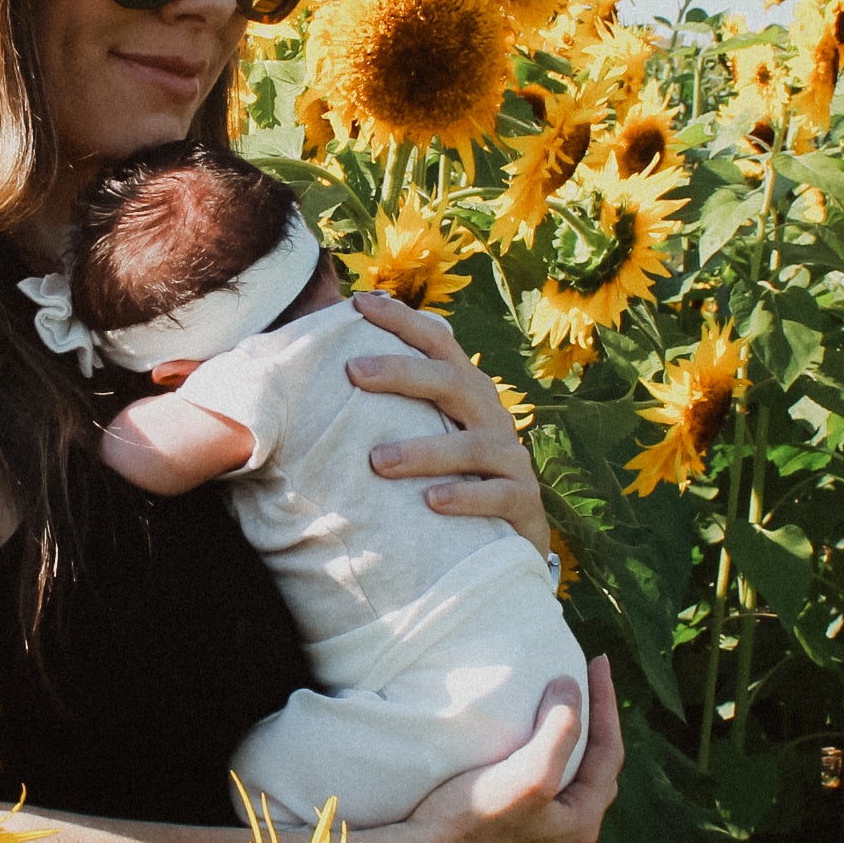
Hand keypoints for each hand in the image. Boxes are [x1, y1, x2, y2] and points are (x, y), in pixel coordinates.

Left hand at [346, 291, 554, 561]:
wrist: (510, 539)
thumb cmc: (454, 477)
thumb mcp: (430, 436)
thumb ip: (392, 410)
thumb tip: (321, 381)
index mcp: (467, 394)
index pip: (439, 344)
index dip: (403, 321)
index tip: (359, 303)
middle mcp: (491, 418)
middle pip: (453, 382)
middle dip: (403, 372)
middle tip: (353, 370)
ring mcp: (510, 460)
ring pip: (472, 446)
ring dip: (423, 451)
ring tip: (377, 461)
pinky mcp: (523, 502)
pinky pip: (497, 496)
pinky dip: (465, 497)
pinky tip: (432, 501)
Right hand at [361, 657, 623, 842]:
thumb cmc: (471, 821)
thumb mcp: (529, 772)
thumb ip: (559, 729)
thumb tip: (571, 688)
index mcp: (581, 824)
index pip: (608, 751)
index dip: (606, 703)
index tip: (598, 660)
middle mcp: (565, 841)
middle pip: (592, 772)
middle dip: (593, 728)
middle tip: (586, 689)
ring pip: (563, 788)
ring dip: (564, 750)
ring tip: (555, 718)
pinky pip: (536, 800)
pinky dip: (538, 768)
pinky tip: (518, 758)